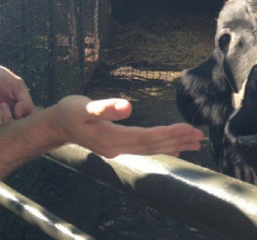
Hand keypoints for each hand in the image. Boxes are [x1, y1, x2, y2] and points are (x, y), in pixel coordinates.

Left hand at [0, 53, 34, 126]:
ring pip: (9, 127)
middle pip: (21, 124)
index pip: (31, 115)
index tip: (21, 111)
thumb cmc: (0, 76)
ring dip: (7, 119)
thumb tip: (21, 114)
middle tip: (14, 112)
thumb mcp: (17, 83)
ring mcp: (3, 113)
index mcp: (23, 101)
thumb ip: (24, 99)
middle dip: (18, 122)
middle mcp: (14, 109)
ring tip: (2, 106)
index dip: (29, 119)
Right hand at [47, 95, 203, 157]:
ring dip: (173, 145)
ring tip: (194, 143)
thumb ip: (105, 107)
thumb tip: (128, 106)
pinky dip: (161, 148)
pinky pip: (145, 149)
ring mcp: (118, 149)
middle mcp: (117, 148)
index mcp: (111, 138)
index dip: (168, 134)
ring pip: (151, 149)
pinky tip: (174, 148)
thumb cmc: (70, 111)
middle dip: (177, 141)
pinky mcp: (118, 146)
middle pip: (153, 146)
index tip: (187, 128)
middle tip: (199, 137)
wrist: (57, 125)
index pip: (146, 138)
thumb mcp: (84, 106)